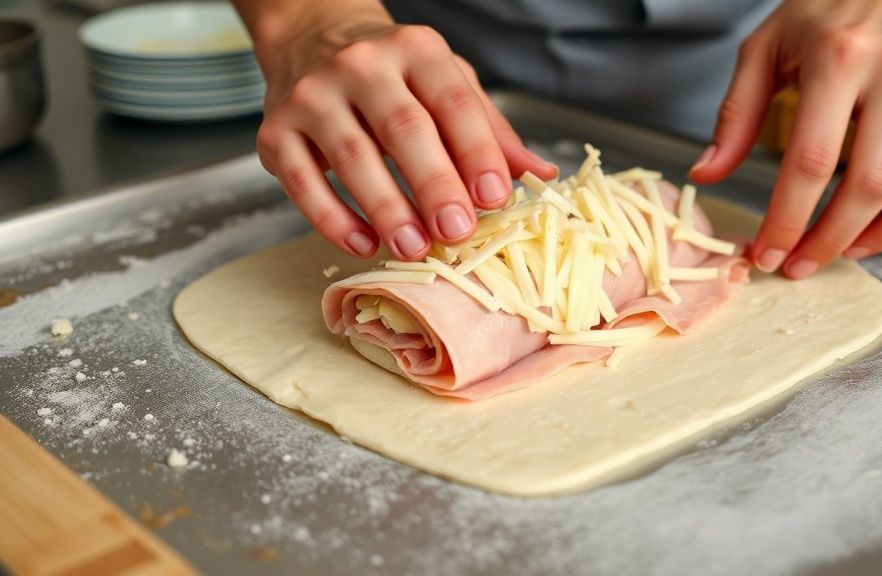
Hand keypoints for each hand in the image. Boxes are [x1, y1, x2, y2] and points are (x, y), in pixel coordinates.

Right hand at [238, 1, 556, 259]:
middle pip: (403, 129)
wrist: (312, 38)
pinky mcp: (275, 130)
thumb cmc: (395, 74)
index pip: (452, 102)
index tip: (495, 198)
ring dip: (385, 208)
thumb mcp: (448, 83)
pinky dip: (331, 219)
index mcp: (416, 50)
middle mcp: (361, 65)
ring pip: (351, 157)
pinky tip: (361, 243)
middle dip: (433, 185)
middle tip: (456, 231)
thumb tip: (541, 173)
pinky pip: (302, 181)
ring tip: (412, 247)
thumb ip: (490, 129)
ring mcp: (312, 96)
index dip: (476, 152)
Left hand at [690, 0, 881, 277]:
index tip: (765, 251)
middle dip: (825, 240)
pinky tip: (869, 232)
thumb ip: (735, 115)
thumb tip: (706, 173)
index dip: (787, 218)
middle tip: (793, 266)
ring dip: (872, 239)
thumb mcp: (764, 48)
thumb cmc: (822, 8)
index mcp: (838, 60)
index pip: (811, 161)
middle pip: (866, 185)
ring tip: (832, 257)